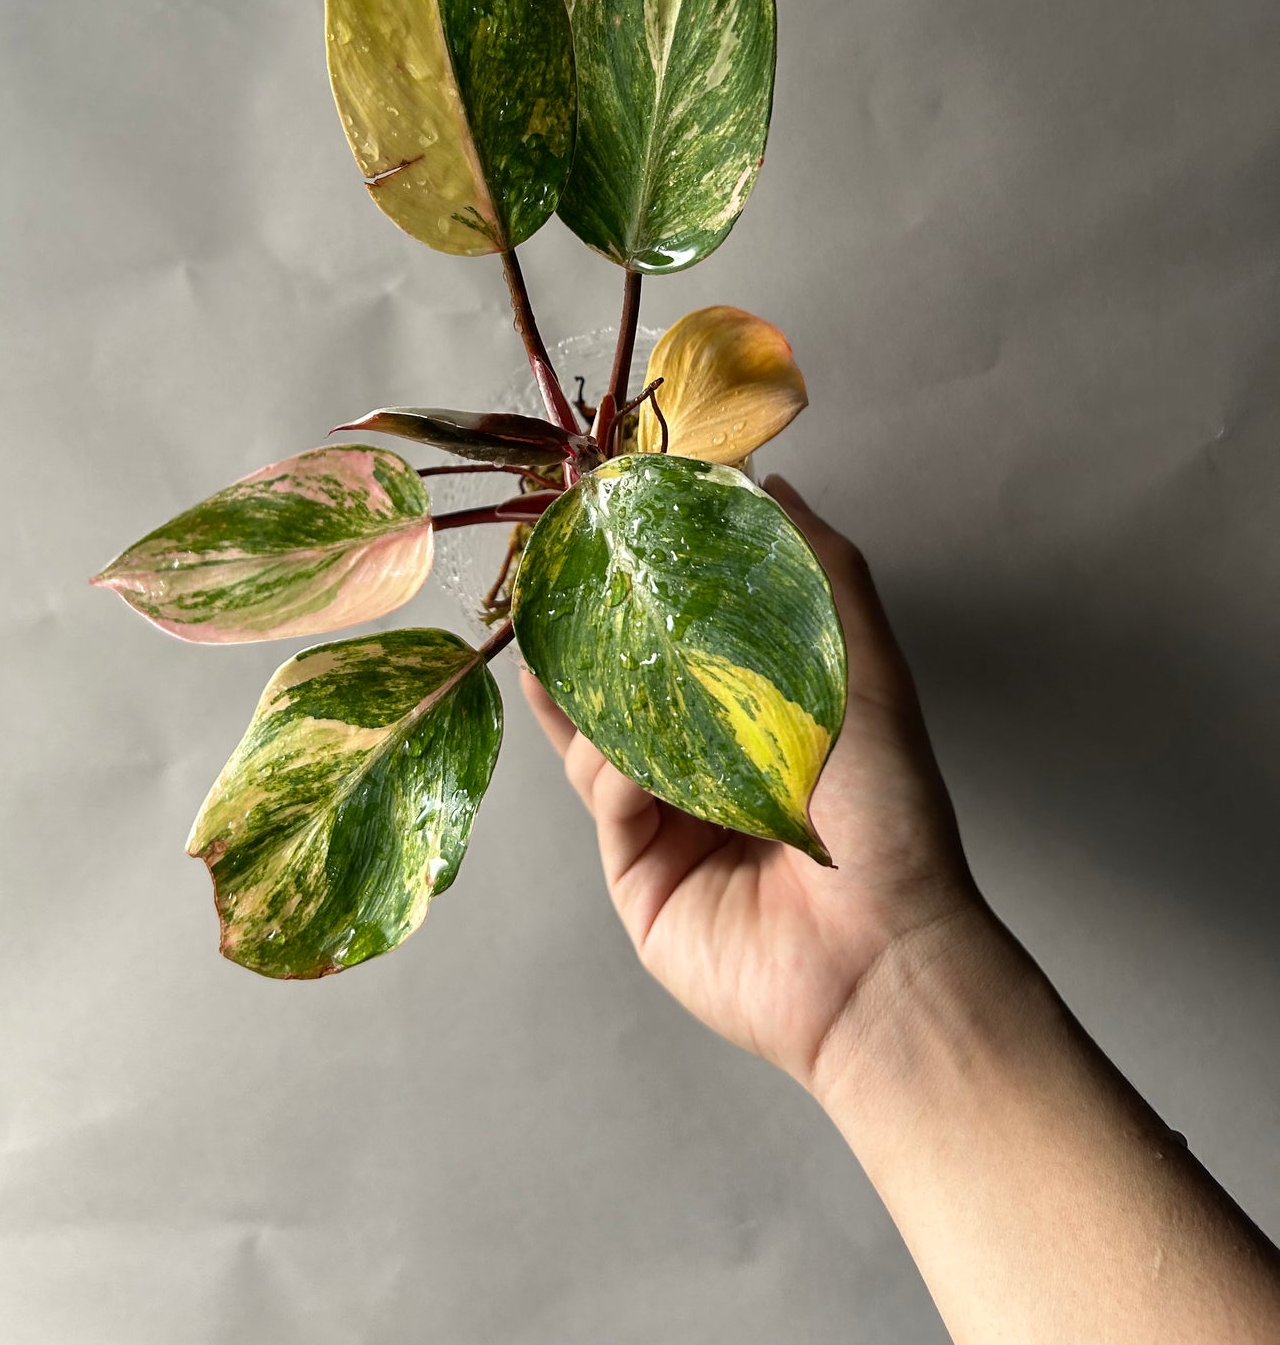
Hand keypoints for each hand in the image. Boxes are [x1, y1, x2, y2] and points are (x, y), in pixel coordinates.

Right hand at [521, 473, 982, 1094]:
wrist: (881, 957)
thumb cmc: (889, 815)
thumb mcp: (868, 674)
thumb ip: (824, 576)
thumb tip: (774, 485)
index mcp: (761, 718)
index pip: (689, 635)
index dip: (653, 584)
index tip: (617, 525)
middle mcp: (709, 765)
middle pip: (631, 682)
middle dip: (594, 628)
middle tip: (555, 566)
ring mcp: (668, 821)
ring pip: (601, 736)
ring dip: (580, 688)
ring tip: (551, 629)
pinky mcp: (636, 874)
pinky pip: (604, 798)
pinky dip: (613, 768)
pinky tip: (631, 758)